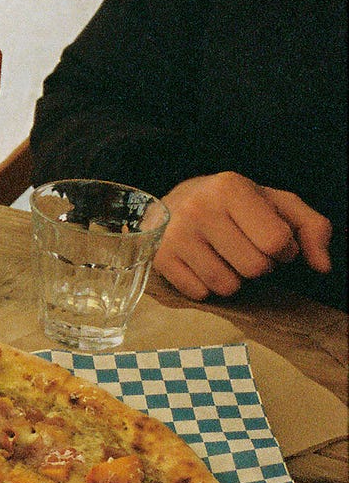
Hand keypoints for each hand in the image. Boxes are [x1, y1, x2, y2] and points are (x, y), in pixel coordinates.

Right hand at [156, 174, 333, 299]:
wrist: (175, 202)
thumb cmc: (235, 206)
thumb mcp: (277, 204)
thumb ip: (312, 228)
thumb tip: (322, 266)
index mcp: (231, 188)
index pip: (277, 241)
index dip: (284, 249)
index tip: (270, 239)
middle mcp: (200, 208)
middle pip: (255, 268)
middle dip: (259, 265)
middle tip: (246, 248)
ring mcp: (176, 235)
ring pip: (228, 286)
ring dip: (235, 279)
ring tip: (225, 257)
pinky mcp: (160, 259)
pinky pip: (201, 294)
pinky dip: (208, 287)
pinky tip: (203, 265)